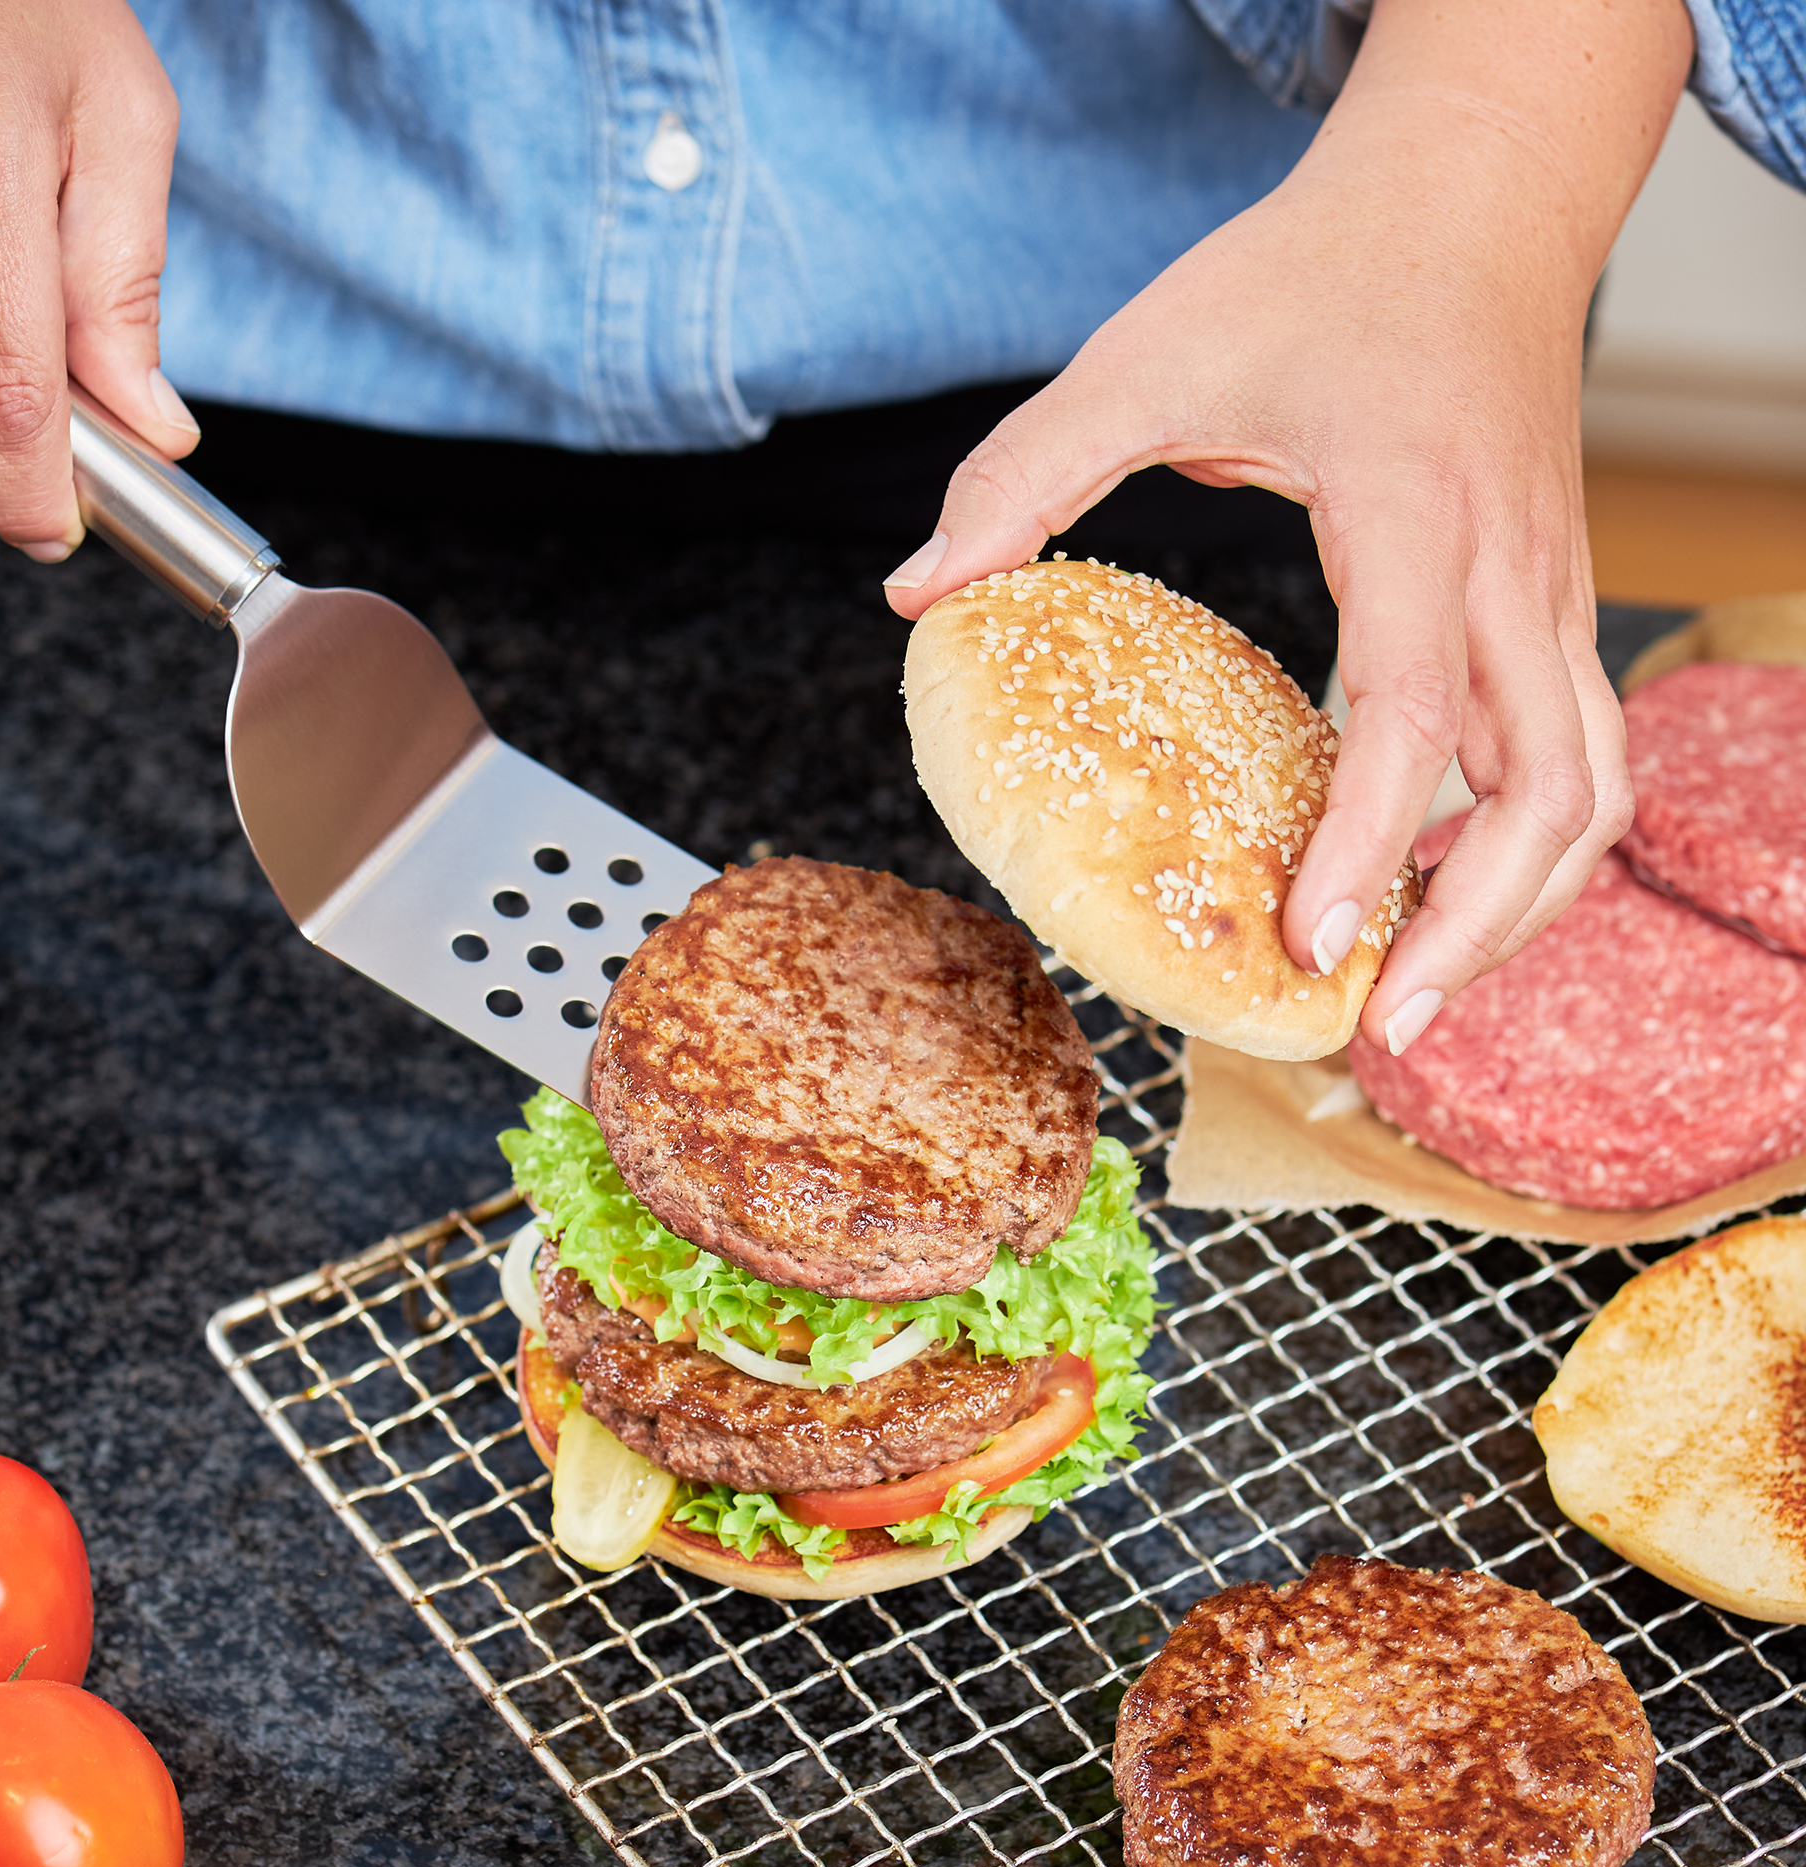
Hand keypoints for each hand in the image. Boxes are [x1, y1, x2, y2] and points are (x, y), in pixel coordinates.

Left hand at [885, 0, 1689, 1054]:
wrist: (1473, 194)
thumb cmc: (1315, 271)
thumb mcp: (1151, 353)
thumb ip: (1027, 471)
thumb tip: (917, 590)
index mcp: (1417, 516)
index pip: (1415, 712)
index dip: (1371, 844)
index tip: (1309, 942)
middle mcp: (1512, 569)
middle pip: (1556, 791)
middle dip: (1481, 931)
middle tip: (1382, 1027)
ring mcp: (1552, 588)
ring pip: (1594, 786)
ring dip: (1524, 904)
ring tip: (1419, 988)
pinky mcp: (1553, 599)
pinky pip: (1577, 750)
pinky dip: (1529, 841)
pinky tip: (1443, 887)